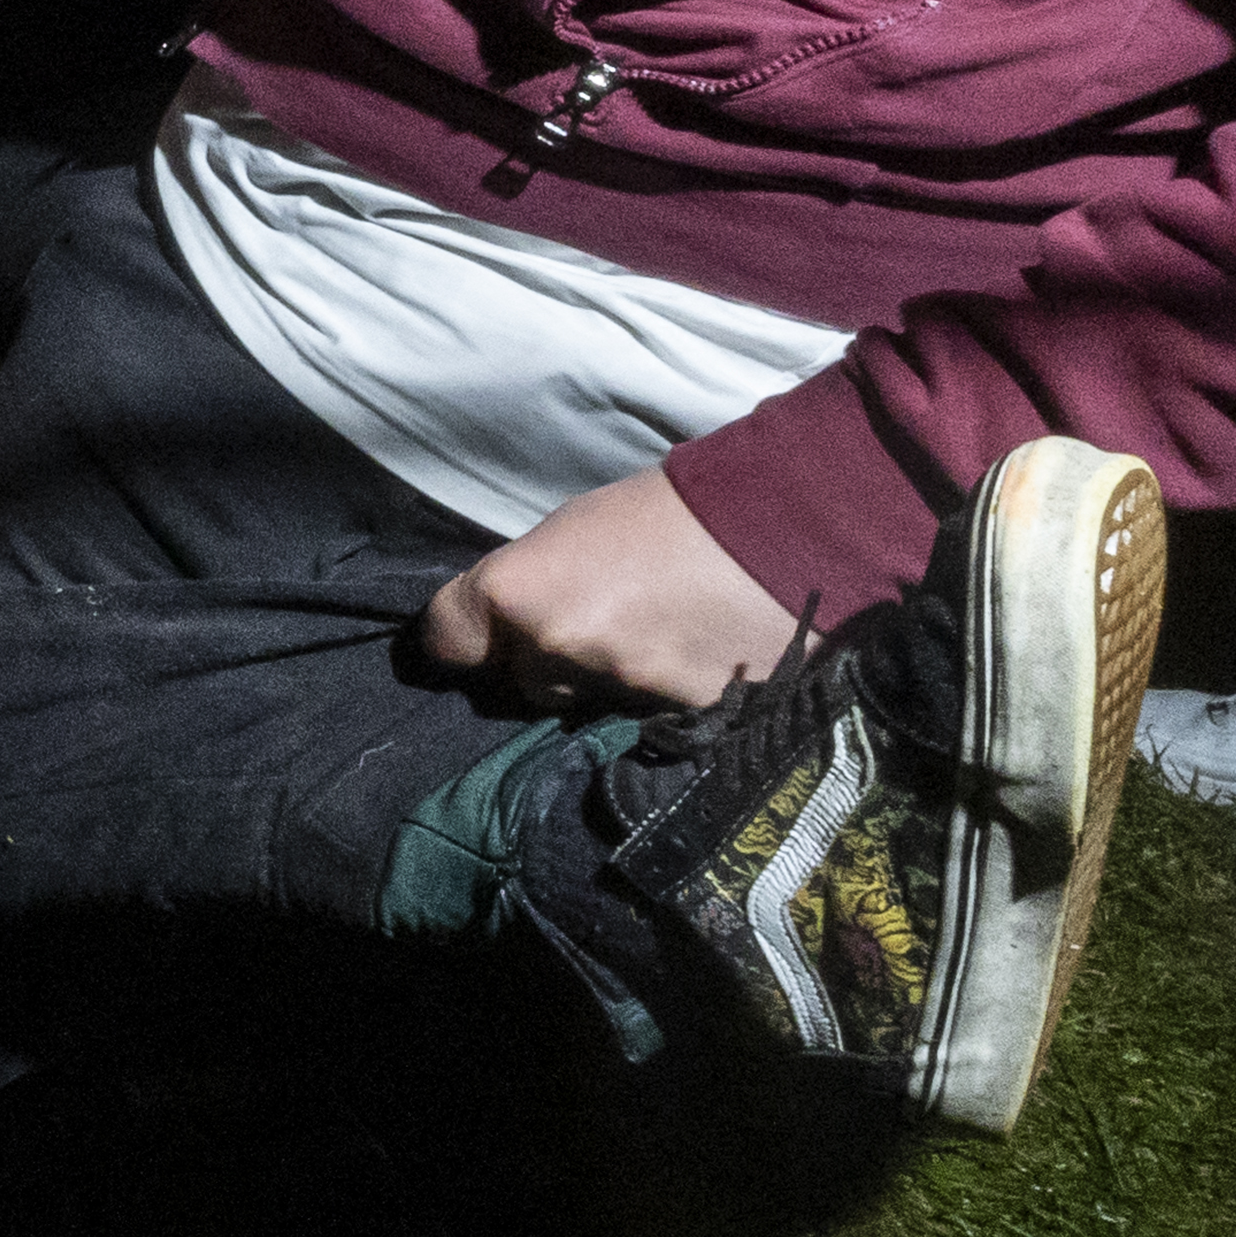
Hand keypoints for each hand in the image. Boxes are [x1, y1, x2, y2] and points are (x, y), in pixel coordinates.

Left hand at [415, 464, 801, 715]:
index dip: (461, 637)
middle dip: (538, 663)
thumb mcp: (578, 529)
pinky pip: (638, 724)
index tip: (476, 634)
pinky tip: (682, 669)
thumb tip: (511, 616)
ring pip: (578, 706)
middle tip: (585, 629)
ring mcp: (616, 695)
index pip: (445, 640)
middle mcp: (556, 651)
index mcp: (520, 591)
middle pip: (516, 681)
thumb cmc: (676, 510)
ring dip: (597, 685)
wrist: (790, 526)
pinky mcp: (674, 726)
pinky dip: (651, 704)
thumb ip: (534, 580)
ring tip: (645, 642)